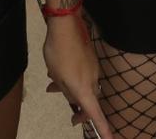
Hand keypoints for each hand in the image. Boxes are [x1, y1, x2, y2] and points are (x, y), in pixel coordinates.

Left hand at [43, 10, 116, 138]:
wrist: (66, 26)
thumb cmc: (59, 54)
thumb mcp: (57, 76)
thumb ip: (66, 91)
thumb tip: (74, 97)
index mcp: (84, 88)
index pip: (95, 113)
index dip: (103, 128)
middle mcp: (93, 80)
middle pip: (90, 101)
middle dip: (80, 109)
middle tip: (71, 117)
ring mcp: (92, 69)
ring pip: (83, 86)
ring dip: (71, 91)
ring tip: (52, 88)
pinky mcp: (90, 59)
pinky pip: (82, 75)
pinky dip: (72, 79)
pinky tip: (56, 73)